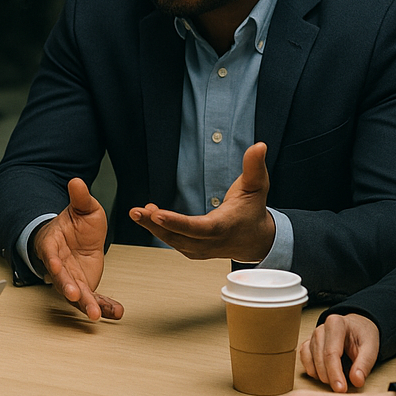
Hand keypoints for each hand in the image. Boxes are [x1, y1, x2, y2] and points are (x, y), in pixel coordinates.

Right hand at [32, 178, 122, 320]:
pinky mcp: (86, 286)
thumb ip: (80, 198)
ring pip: (77, 294)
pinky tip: (116, 313)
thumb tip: (76, 181)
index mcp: (53, 244)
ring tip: (96, 314)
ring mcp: (72, 278)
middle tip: (75, 295)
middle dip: (68, 288)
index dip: (52, 260)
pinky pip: (95, 298)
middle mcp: (60, 265)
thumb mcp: (82, 208)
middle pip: (62, 279)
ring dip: (86, 304)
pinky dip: (106, 307)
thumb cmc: (75, 223)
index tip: (55, 265)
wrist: (79, 237)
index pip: (51, 253)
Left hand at [129, 143, 274, 261]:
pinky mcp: (192, 250)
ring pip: (172, 240)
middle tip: (137, 212)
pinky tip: (147, 215)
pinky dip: (158, 230)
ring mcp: (200, 249)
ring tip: (137, 212)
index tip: (157, 214)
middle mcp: (210, 242)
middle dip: (155, 224)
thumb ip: (254, 166)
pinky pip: (172, 240)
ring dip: (152, 227)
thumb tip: (259, 146)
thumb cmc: (253, 211)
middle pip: (179, 236)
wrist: (256, 240)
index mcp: (224, 227)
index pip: (199, 228)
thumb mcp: (257, 186)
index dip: (178, 222)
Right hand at [300, 313, 380, 392]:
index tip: (341, 388)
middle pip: (319, 357)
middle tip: (340, 389)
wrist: (357, 328)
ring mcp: (313, 335)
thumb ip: (364, 364)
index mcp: (336, 324)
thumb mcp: (371, 347)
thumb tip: (357, 380)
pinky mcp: (309, 342)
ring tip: (334, 381)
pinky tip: (322, 375)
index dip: (335, 373)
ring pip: (310, 358)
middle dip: (328, 376)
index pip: (331, 352)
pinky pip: (304, 356)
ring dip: (320, 374)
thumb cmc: (363, 336)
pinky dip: (311, 368)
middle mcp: (321, 328)